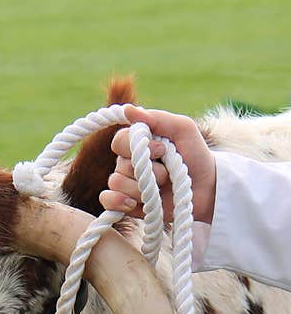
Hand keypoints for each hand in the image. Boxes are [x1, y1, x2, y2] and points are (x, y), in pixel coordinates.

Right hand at [99, 106, 216, 223]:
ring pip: (117, 182)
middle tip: (167, 172)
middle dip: (148, 171)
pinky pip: (107, 200)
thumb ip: (157, 118)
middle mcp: (126, 162)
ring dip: (143, 188)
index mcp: (136, 143)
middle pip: (120, 165)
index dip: (138, 147)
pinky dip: (118, 202)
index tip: (162, 149)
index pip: (119, 141)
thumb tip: (128, 109)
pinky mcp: (124, 203)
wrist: (206, 188)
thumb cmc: (195, 155)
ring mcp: (125, 184)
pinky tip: (133, 204)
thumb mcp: (183, 129)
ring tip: (161, 189)